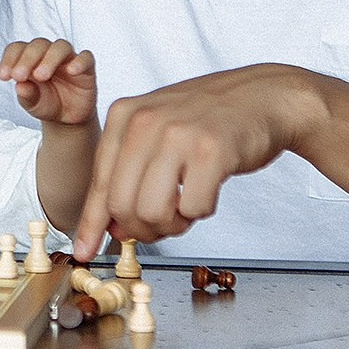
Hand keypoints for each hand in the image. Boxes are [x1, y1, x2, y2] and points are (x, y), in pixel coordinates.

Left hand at [0, 39, 96, 125]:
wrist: (67, 118)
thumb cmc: (46, 104)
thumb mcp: (33, 104)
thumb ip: (27, 95)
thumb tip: (20, 86)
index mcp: (30, 59)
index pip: (18, 48)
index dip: (9, 59)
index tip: (3, 76)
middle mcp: (48, 54)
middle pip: (38, 45)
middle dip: (27, 59)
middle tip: (19, 76)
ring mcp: (68, 59)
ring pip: (60, 46)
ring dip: (49, 59)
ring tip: (41, 76)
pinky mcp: (86, 68)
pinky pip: (86, 58)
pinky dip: (79, 62)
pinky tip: (71, 71)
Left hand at [73, 63, 319, 259]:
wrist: (264, 97)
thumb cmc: (209, 120)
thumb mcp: (157, 133)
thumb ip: (129, 174)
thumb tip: (112, 229)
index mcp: (125, 115)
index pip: (99, 182)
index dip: (92, 223)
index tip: (84, 251)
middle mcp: (145, 121)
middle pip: (121, 204)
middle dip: (141, 228)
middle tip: (162, 225)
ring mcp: (178, 134)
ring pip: (152, 211)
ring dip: (172, 223)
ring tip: (187, 205)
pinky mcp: (211, 151)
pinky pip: (193, 208)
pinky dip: (201, 210)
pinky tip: (209, 189)